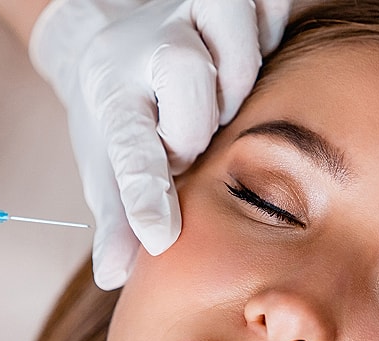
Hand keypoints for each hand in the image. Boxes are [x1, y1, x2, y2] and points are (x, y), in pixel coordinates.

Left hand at [30, 0, 292, 288]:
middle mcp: (149, 48)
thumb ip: (116, 220)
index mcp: (112, 97)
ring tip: (218, 103)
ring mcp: (190, 14)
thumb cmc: (124, 115)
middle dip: (197, 127)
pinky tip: (245, 64)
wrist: (121, 40)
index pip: (129, 149)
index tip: (159, 235)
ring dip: (236, 89)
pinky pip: (270, 14)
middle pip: (190, 84)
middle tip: (189, 140)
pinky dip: (267, 41)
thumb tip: (112, 277)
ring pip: (237, 52)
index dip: (145, 194)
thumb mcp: (108, 165)